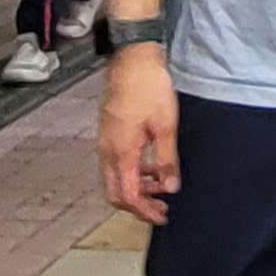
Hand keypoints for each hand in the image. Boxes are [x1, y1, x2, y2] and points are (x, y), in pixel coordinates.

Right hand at [97, 44, 181, 222]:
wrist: (131, 59)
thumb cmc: (148, 87)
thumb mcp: (165, 125)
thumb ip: (166, 159)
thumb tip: (170, 186)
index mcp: (121, 152)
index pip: (128, 196)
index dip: (144, 212)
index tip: (161, 216)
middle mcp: (107, 151)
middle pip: (115, 193)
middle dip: (137, 206)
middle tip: (160, 208)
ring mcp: (104, 142)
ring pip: (113, 180)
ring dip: (135, 189)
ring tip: (160, 186)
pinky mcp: (107, 134)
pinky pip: (114, 164)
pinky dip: (131, 173)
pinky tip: (150, 166)